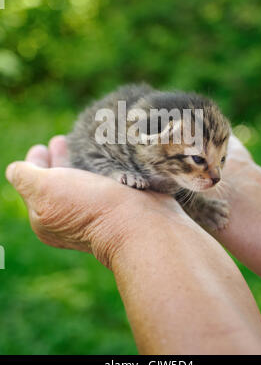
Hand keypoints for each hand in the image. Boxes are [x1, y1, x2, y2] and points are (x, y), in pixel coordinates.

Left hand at [5, 136, 183, 268]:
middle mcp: (69, 218)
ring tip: (79, 142)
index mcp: (45, 218)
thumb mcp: (46, 189)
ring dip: (78, 161)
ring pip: (81, 182)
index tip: (41, 147)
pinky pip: (102, 183)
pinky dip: (98, 167)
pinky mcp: (118, 205)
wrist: (141, 224)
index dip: (35, 162)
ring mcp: (95, 212)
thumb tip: (14, 169)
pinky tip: (103, 155)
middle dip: (56, 160)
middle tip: (59, 140)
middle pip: (57, 183)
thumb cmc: (91, 206)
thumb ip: (25, 176)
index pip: (34, 184)